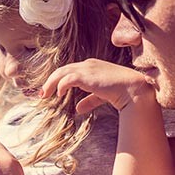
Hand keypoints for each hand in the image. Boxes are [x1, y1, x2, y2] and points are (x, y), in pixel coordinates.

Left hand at [42, 58, 156, 115]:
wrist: (133, 88)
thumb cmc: (120, 91)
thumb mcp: (101, 96)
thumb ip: (89, 100)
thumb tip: (78, 109)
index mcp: (91, 66)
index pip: (69, 70)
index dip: (58, 80)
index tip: (50, 91)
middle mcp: (87, 64)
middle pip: (62, 70)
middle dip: (50, 81)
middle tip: (42, 94)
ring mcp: (87, 68)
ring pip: (62, 72)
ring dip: (51, 83)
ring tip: (45, 94)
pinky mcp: (88, 75)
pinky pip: (68, 78)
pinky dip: (61, 85)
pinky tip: (58, 94)